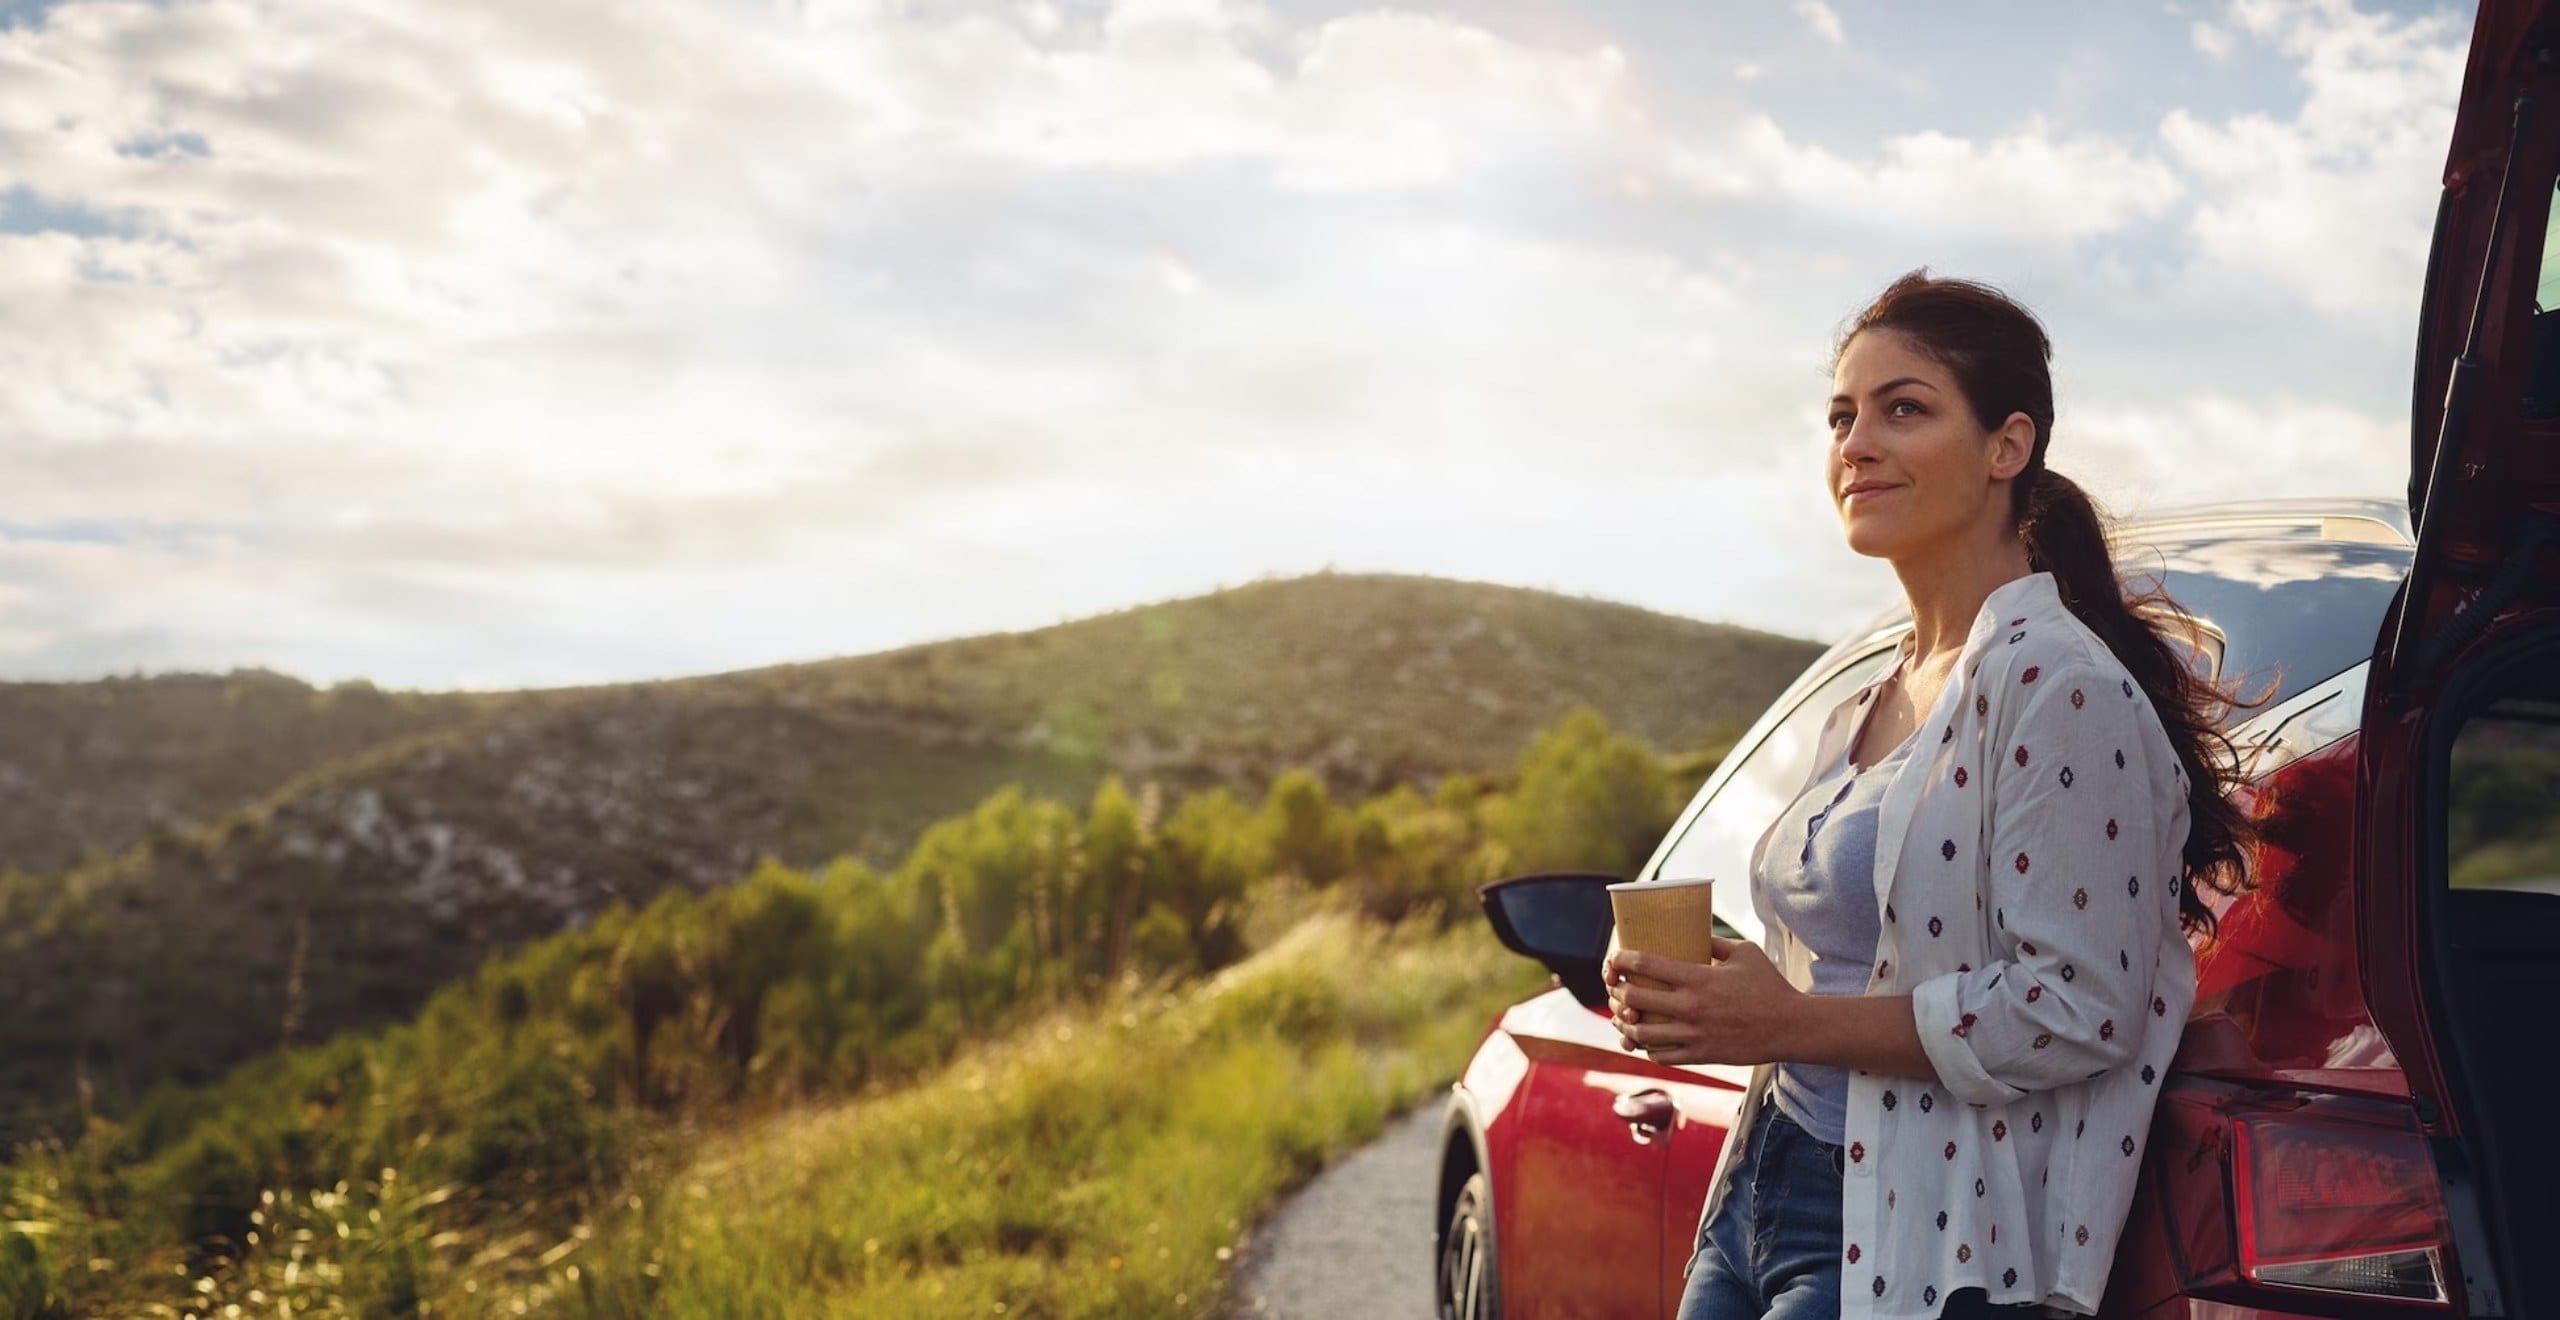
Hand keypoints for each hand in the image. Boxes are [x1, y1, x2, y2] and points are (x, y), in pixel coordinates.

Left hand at [1604, 937, 1805, 1066]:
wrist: (1791, 1027)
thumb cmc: (1770, 986)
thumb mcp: (1745, 953)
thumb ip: (1715, 942)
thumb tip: (1693, 932)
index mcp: (1700, 978)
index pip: (1647, 965)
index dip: (1623, 960)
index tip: (1615, 958)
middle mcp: (1692, 1007)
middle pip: (1635, 999)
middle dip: (1618, 992)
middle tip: (1617, 988)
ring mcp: (1695, 1035)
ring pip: (1642, 1034)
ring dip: (1626, 1025)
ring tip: (1624, 1018)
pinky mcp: (1701, 1056)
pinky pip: (1662, 1056)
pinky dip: (1648, 1048)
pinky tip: (1647, 1041)